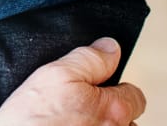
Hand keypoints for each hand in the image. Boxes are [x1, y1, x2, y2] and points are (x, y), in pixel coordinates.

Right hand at [0, 38, 147, 125]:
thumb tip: (110, 48)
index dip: (114, 88)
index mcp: (114, 110)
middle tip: (83, 109)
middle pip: (128, 121)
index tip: (97, 89)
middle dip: (111, 113)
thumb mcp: (56, 75)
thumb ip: (90, 59)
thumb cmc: (31, 123)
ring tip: (74, 123)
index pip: (135, 95)